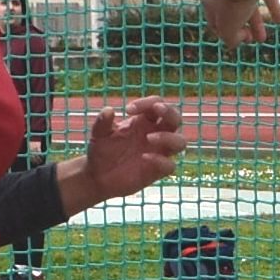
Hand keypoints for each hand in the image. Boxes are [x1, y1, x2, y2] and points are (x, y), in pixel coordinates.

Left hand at [58, 96, 186, 214]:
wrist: (98, 176)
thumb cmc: (102, 151)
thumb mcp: (98, 134)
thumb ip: (102, 122)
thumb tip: (109, 110)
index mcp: (144, 121)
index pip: (157, 104)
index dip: (147, 102)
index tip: (128, 110)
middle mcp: (156, 134)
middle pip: (175, 118)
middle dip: (169, 111)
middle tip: (156, 110)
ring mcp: (158, 153)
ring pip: (180, 142)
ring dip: (168, 137)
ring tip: (149, 138)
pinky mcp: (157, 171)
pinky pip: (170, 165)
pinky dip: (161, 160)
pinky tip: (144, 158)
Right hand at [202, 0, 279, 48]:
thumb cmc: (229, 1)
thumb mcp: (227, 28)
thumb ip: (232, 39)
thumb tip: (243, 38)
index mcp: (212, 2)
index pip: (216, 22)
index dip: (226, 33)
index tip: (237, 39)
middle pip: (233, 14)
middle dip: (241, 28)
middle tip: (249, 39)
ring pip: (249, 6)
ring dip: (256, 22)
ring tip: (262, 38)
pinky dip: (273, 9)